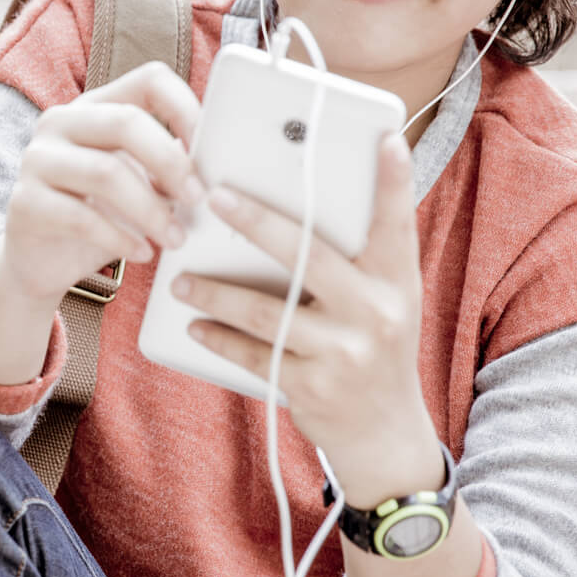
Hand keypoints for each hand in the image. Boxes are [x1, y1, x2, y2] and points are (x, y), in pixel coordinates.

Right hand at [0, 61, 208, 304]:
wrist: (40, 261)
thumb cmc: (99, 215)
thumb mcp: (139, 183)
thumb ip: (168, 165)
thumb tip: (220, 164)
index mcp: (96, 106)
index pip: (149, 80)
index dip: (186, 107)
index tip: (210, 148)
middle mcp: (60, 121)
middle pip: (126, 122)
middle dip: (171, 163)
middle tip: (198, 199)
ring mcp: (37, 159)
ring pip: (106, 172)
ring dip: (151, 210)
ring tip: (176, 238)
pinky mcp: (25, 202)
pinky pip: (81, 217)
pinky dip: (120, 238)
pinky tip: (142, 254)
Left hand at [167, 133, 434, 462]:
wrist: (387, 436)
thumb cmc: (374, 349)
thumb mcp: (384, 302)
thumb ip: (355, 261)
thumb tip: (295, 205)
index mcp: (396, 282)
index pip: (396, 223)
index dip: (393, 181)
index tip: (384, 140)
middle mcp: (376, 312)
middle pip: (309, 255)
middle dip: (257, 222)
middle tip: (214, 196)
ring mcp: (345, 351)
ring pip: (266, 310)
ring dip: (216, 291)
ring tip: (180, 279)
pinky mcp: (313, 386)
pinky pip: (253, 353)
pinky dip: (219, 337)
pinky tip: (193, 323)